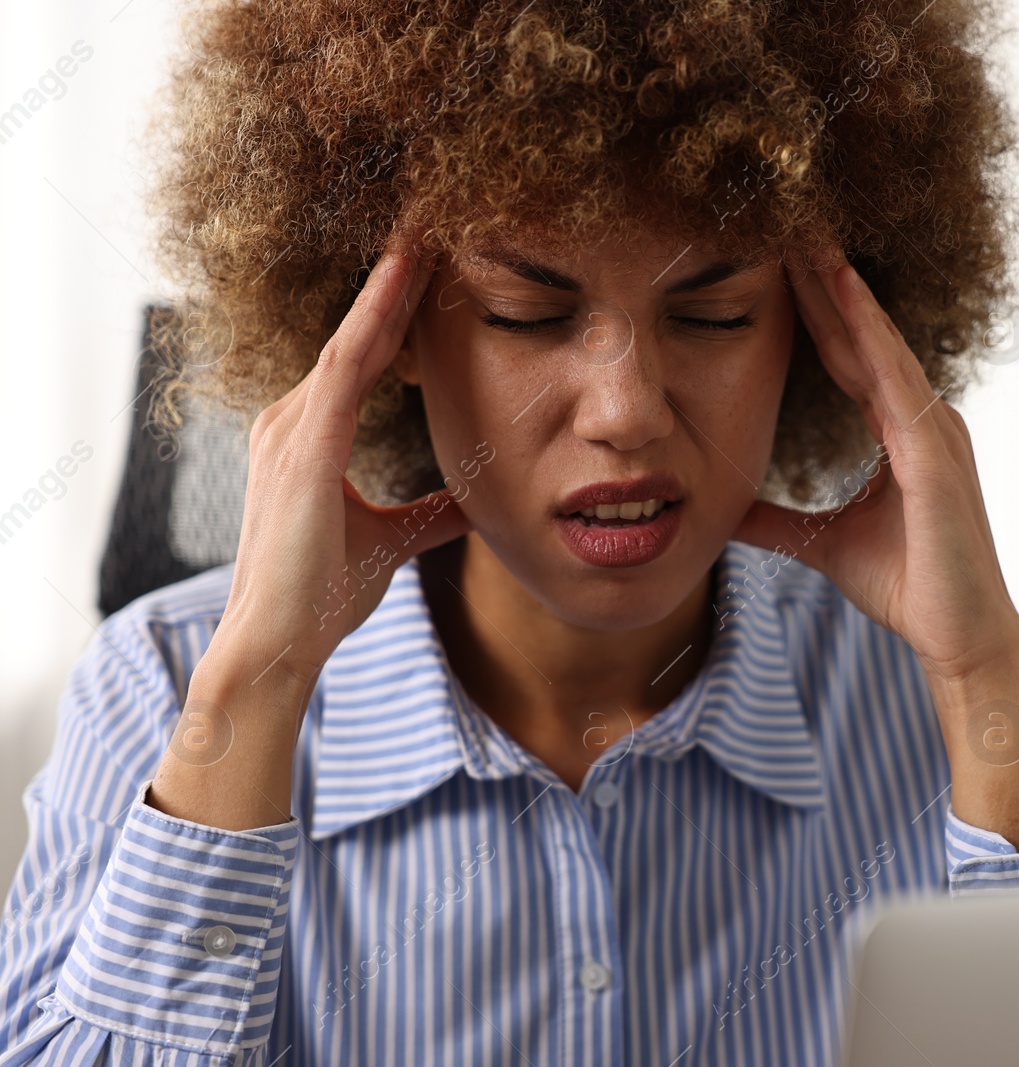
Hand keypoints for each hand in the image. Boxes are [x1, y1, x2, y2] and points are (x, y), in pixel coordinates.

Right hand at [211, 219, 469, 690]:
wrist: (279, 645)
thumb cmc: (322, 596)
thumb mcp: (392, 541)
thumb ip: (431, 512)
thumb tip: (474, 498)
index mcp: (310, 436)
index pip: (365, 358)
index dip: (399, 311)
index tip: (433, 267)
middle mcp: (292, 421)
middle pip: (358, 336)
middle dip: (395, 282)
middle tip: (432, 224)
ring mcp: (290, 430)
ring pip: (352, 340)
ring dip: (389, 285)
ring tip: (425, 233)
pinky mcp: (303, 450)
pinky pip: (345, 368)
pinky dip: (374, 321)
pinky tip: (401, 281)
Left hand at [734, 258, 1018, 689]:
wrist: (962, 639)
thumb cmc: (911, 590)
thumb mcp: (823, 544)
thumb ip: (777, 521)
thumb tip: (723, 509)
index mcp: (900, 432)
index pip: (847, 356)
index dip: (813, 309)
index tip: (776, 261)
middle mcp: (922, 418)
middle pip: (861, 335)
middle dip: (824, 280)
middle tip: (788, 222)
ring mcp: (933, 430)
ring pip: (879, 343)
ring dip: (843, 289)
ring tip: (808, 237)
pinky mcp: (934, 452)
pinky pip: (895, 379)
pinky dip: (870, 333)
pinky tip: (843, 293)